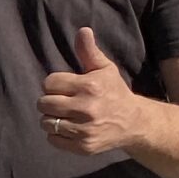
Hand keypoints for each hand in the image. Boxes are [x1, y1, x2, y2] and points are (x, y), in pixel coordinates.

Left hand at [40, 26, 141, 155]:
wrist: (134, 123)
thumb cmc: (114, 92)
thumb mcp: (104, 69)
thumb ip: (89, 51)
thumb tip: (82, 30)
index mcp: (89, 87)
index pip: (49, 83)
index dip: (54, 84)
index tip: (64, 87)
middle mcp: (86, 109)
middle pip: (43, 103)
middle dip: (49, 101)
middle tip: (62, 101)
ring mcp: (84, 130)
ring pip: (46, 122)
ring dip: (52, 118)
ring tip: (66, 115)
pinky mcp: (83, 147)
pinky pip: (53, 139)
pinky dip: (57, 135)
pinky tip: (70, 127)